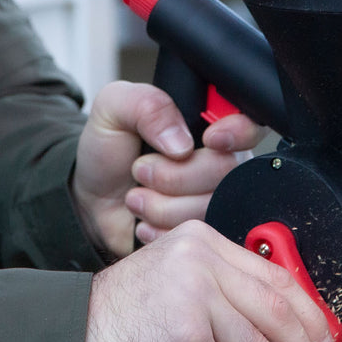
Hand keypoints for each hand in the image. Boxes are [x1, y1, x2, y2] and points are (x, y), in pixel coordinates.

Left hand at [72, 81, 265, 256]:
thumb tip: (181, 141)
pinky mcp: (204, 230)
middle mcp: (222, 160)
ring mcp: (215, 198)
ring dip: (162, 206)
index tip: (209, 139)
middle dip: (175, 175)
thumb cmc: (110, 150)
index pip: (249, 124)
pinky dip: (163, 230)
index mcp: (211, 123)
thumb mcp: (114, 108)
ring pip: (210, 206)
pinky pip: (199, 235)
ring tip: (136, 197)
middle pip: (227, 170)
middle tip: (141, 170)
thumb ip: (148, 106)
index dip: (236, 133)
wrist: (91, 200)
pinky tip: (147, 221)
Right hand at [80, 221, 338, 341]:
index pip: (276, 278)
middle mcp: (201, 261)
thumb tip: (287, 335)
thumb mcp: (179, 284)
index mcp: (206, 243)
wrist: (64, 337)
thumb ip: (227, 295)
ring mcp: (192, 297)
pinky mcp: (183, 338)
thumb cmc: (125, 317)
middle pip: (277, 312)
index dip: (310, 315)